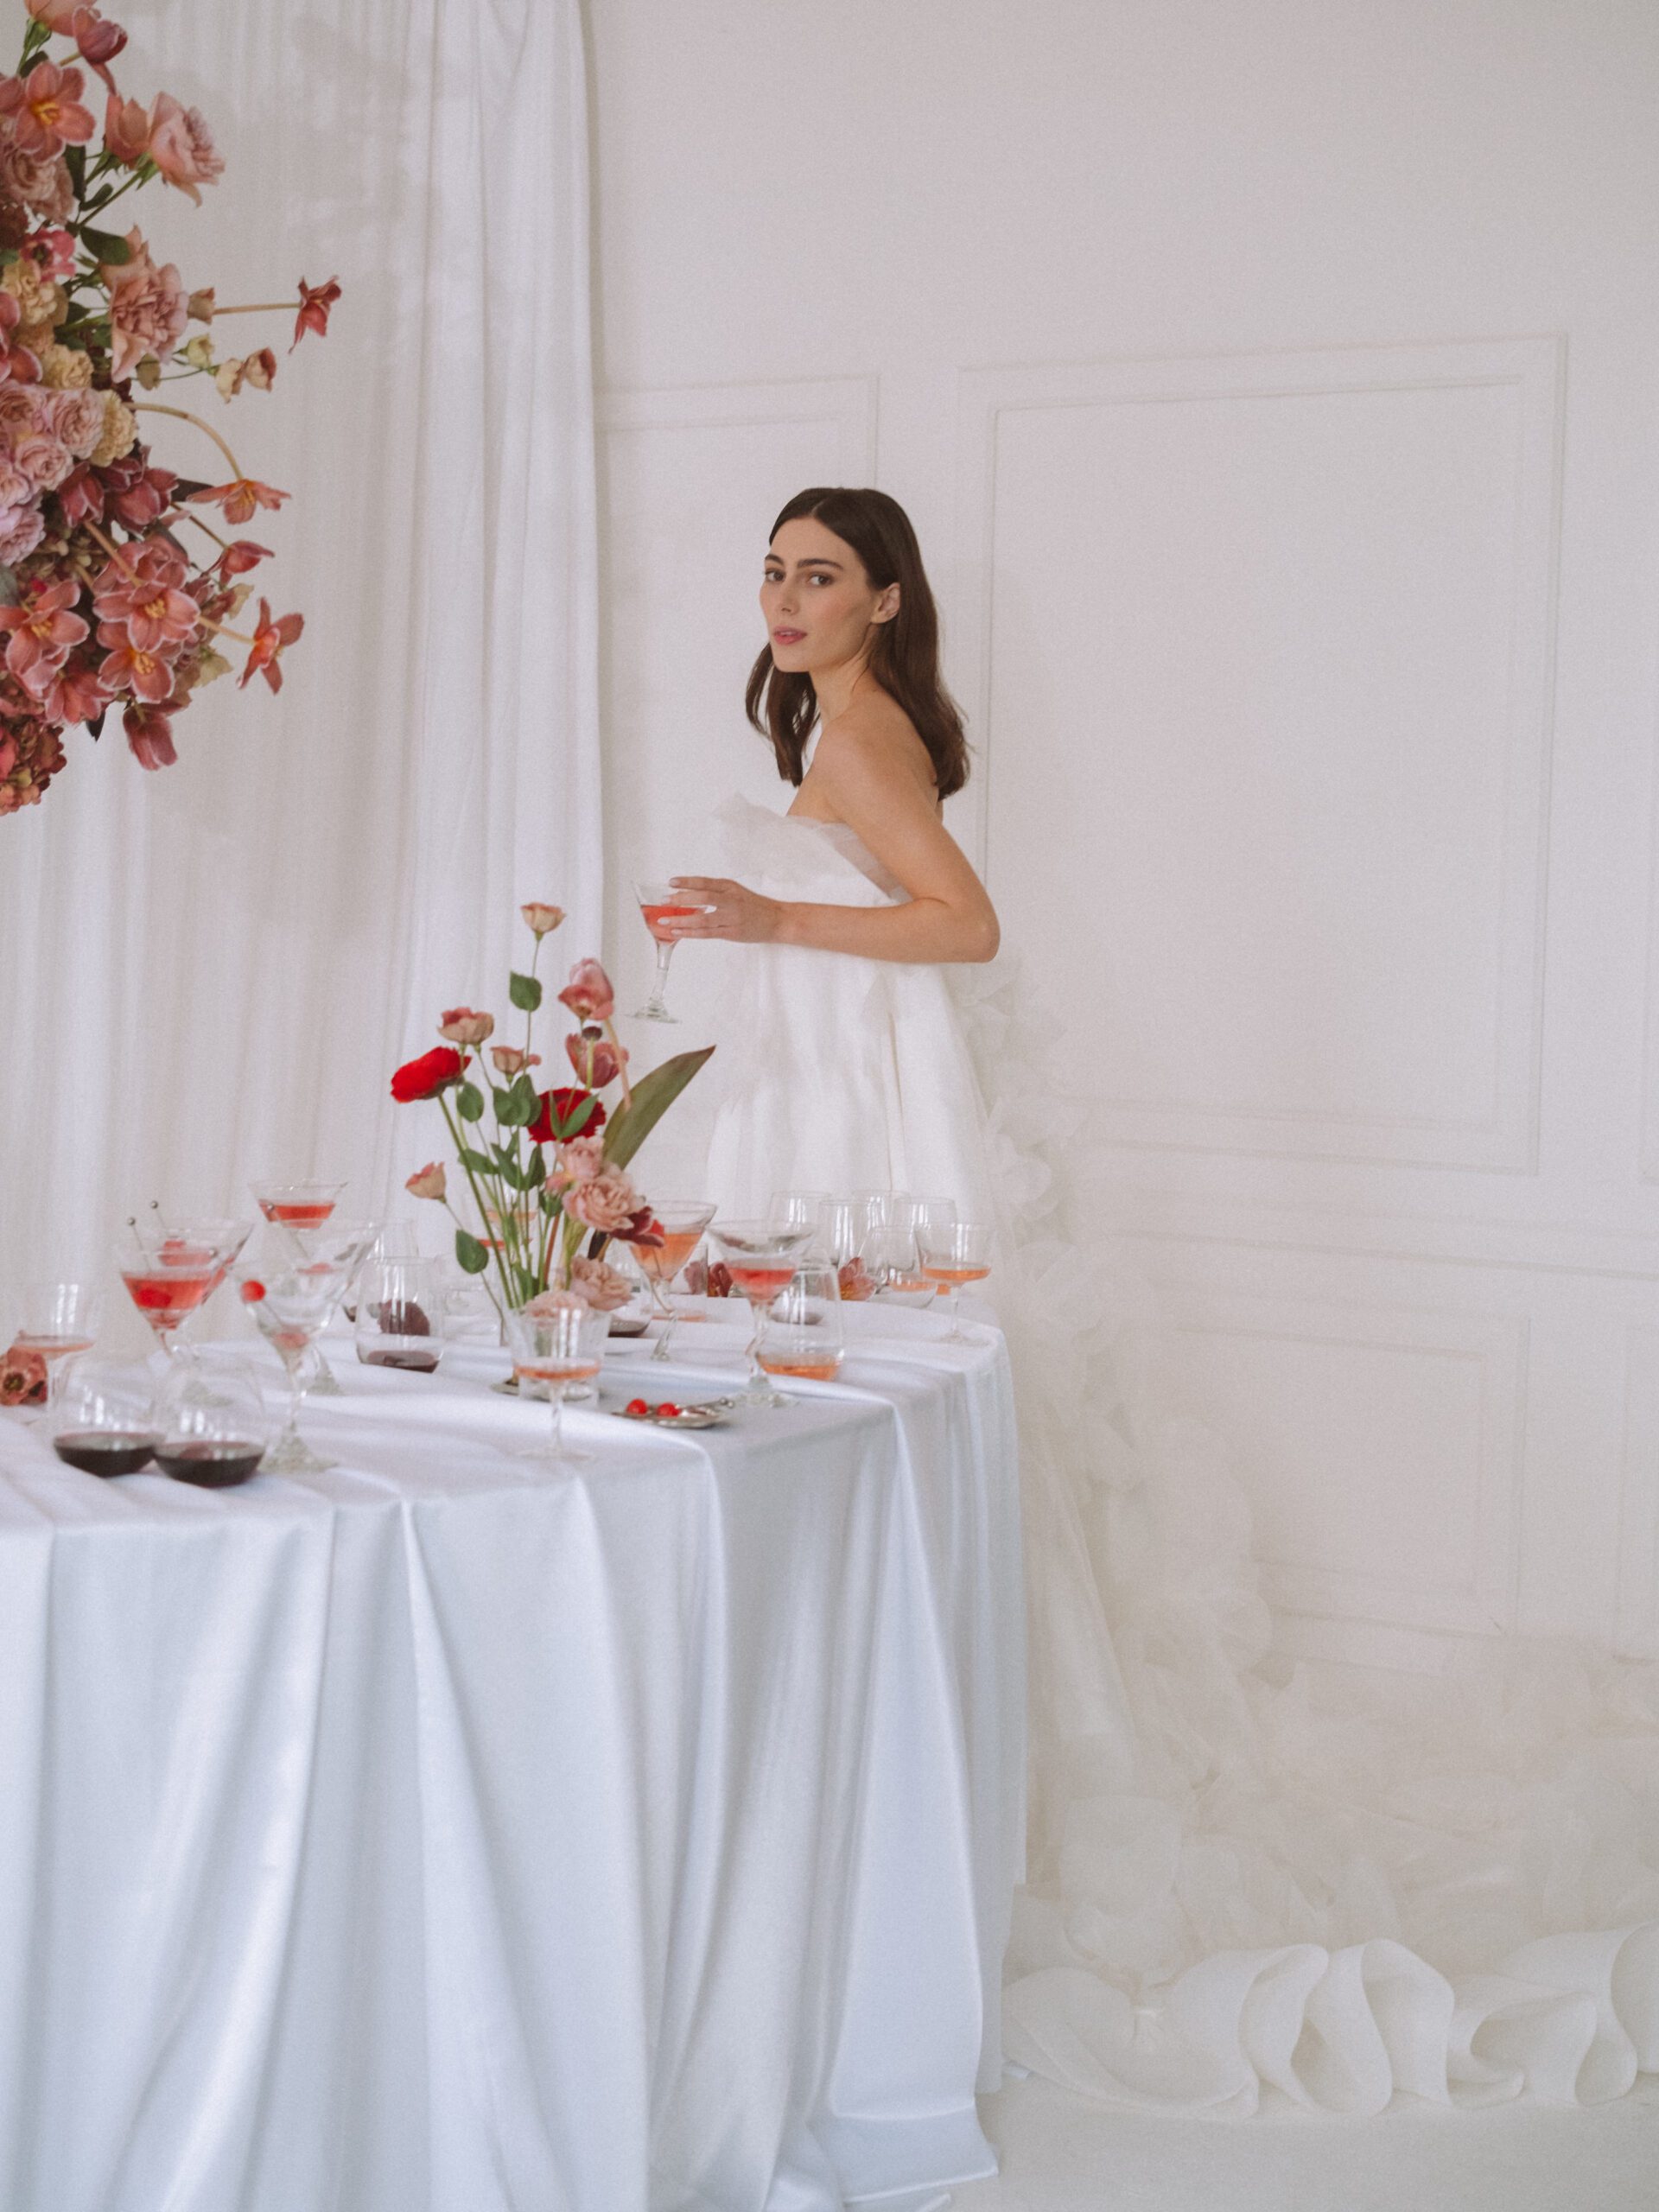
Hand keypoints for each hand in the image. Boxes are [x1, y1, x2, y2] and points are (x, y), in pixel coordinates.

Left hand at [662, 877, 783, 942]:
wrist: (778, 920)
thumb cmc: (756, 906)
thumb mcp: (737, 892)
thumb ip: (717, 892)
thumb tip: (691, 894)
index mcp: (731, 888)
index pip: (705, 882)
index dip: (687, 881)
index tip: (671, 882)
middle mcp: (731, 900)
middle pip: (702, 897)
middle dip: (681, 900)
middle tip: (664, 901)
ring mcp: (732, 918)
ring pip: (702, 919)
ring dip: (681, 920)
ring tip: (664, 922)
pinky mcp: (732, 933)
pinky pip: (707, 933)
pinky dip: (690, 933)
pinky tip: (678, 933)